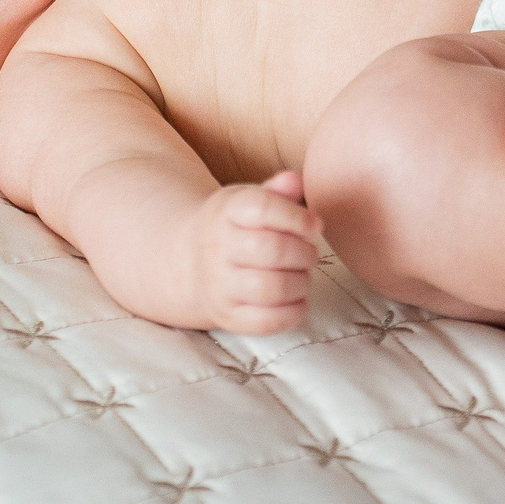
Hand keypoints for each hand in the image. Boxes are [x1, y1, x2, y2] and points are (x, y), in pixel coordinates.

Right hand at [188, 172, 324, 335]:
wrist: (189, 264)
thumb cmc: (234, 227)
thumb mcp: (249, 200)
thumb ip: (277, 190)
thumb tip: (296, 181)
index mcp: (225, 212)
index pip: (262, 209)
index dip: (297, 217)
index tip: (316, 225)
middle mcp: (217, 248)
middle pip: (272, 250)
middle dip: (304, 252)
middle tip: (310, 253)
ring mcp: (220, 286)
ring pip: (271, 288)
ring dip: (301, 282)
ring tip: (303, 275)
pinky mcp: (228, 317)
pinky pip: (267, 322)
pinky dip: (293, 311)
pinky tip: (297, 298)